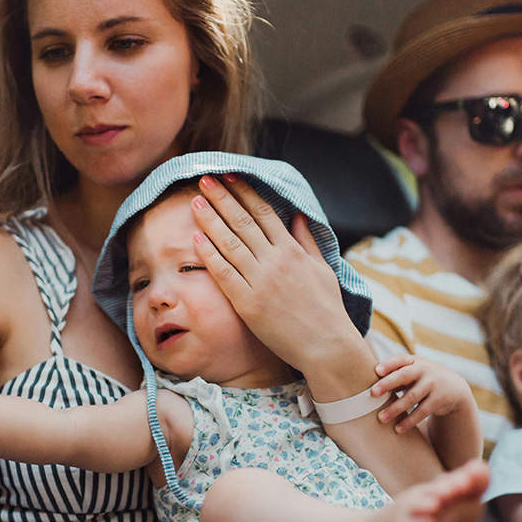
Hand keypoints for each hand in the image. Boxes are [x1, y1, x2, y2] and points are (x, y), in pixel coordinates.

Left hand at [189, 174, 370, 378]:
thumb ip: (307, 241)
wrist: (327, 345)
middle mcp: (275, 261)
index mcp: (292, 250)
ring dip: (210, 219)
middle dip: (222, 197)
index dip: (244, 192)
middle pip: (242, 221)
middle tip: (204, 179)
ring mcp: (260, 281)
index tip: (229, 176)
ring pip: (229, 243)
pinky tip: (195, 238)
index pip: (263, 212)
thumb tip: (297, 216)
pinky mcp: (248, 302)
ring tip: (195, 202)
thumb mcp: (322, 270)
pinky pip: (223, 272)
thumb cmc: (327, 310)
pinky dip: (209, 254)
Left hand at [371, 354, 474, 433]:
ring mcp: (433, 384)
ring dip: (395, 408)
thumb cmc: (422, 378)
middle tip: (373, 393)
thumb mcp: (412, 371)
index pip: (400, 359)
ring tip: (381, 418)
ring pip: (411, 397)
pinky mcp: (438, 400)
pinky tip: (398, 428)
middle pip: (404, 375)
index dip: (388, 364)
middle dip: (388, 383)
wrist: (453, 388)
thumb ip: (394, 374)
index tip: (376, 371)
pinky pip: (422, 411)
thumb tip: (364, 380)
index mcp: (414, 361)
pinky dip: (409, 421)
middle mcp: (424, 370)